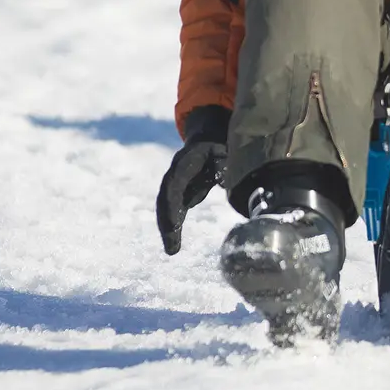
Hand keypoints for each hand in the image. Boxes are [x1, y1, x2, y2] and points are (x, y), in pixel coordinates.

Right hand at [157, 107, 229, 254]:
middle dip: (166, 223)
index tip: (174, 224)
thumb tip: (224, 180)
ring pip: (167, 209)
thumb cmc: (218, 145)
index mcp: (184, 163)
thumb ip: (223, 162)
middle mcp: (174, 175)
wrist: (206, 139)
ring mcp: (175, 186)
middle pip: (165, 200)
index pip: (174, 185)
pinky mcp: (181, 194)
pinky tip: (174, 245)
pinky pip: (174, 212)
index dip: (172, 204)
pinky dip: (174, 227)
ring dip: (168, 229)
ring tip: (171, 250)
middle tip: (170, 246)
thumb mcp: (223, 149)